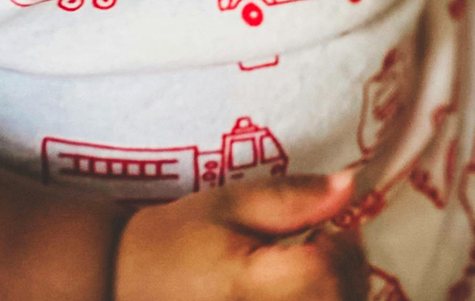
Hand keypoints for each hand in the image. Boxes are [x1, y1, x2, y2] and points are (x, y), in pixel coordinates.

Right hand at [115, 172, 367, 300]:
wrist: (123, 284)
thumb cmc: (177, 240)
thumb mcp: (229, 204)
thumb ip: (293, 198)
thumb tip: (351, 185)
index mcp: (247, 286)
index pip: (326, 275)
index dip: (342, 250)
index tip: (333, 230)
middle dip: (350, 276)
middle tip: (331, 248)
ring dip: (339, 295)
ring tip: (316, 275)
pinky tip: (303, 294)